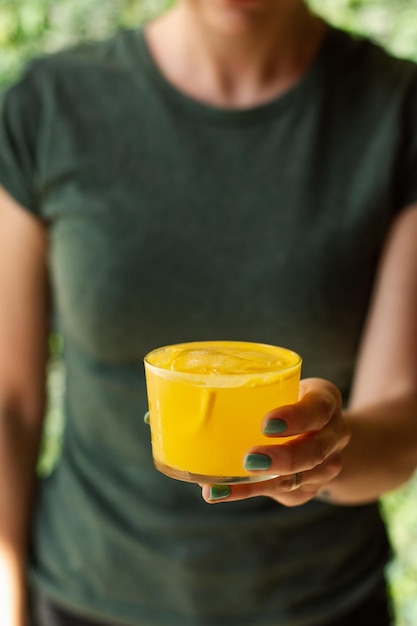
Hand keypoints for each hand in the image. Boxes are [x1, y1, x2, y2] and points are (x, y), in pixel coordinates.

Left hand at [201, 378, 350, 505]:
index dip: (295, 418)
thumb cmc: (290, 398)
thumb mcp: (285, 384)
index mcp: (326, 401)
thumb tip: (199, 393)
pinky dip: (246, 492)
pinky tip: (218, 492)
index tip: (266, 424)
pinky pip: (279, 493)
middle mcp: (334, 436)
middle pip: (314, 452)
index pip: (317, 409)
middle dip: (282, 459)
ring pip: (295, 480)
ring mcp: (326, 467)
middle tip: (250, 459)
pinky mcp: (309, 489)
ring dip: (256, 485)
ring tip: (218, 487)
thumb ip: (256, 388)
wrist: (324, 430)